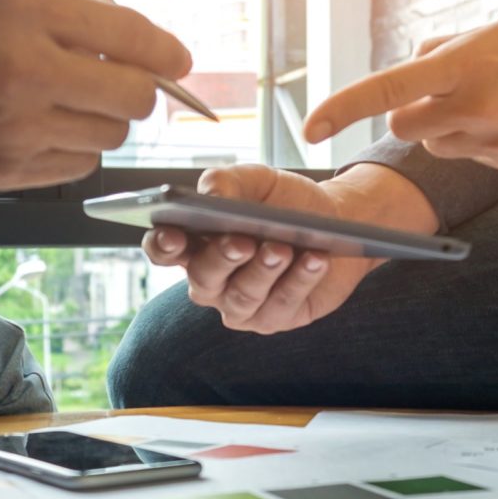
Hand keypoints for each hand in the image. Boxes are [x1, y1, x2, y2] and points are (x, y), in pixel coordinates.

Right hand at [0, 0, 191, 190]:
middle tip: (120, 80)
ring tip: (66, 98)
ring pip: (108, 137)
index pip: (133, 39)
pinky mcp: (3, 171)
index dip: (167, 52)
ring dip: (102, 118)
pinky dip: (72, 146)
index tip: (177, 60)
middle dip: (138, 88)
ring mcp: (13, 129)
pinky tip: (42, 124)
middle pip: (133, 99)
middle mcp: (24, 72)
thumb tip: (145, 32)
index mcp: (26, 11)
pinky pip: (76, 165)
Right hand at [143, 163, 437, 333]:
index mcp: (195, 244)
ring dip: (263, 272)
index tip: (174, 234)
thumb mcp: (257, 180)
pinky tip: (314, 259)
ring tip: (283, 247)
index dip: (163, 246)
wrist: (334, 219)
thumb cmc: (283, 202)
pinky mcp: (276, 318)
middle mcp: (212, 281)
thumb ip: (227, 181)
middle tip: (242, 241)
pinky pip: (282, 305)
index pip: (164, 251)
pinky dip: (299, 280)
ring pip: (242, 298)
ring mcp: (241, 305)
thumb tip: (211, 195)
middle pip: (204, 278)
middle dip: (222, 259)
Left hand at [304, 0, 497, 171]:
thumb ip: (448, 52)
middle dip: (410, 114)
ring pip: (438, 144)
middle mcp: (478, 103)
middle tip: (446, 93)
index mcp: (468, 60)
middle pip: (404, 126)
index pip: (387, 88)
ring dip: (449, 127)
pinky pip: (476, 157)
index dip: (342, 108)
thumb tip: (410, 68)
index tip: (310, 128)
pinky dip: (486, 141)